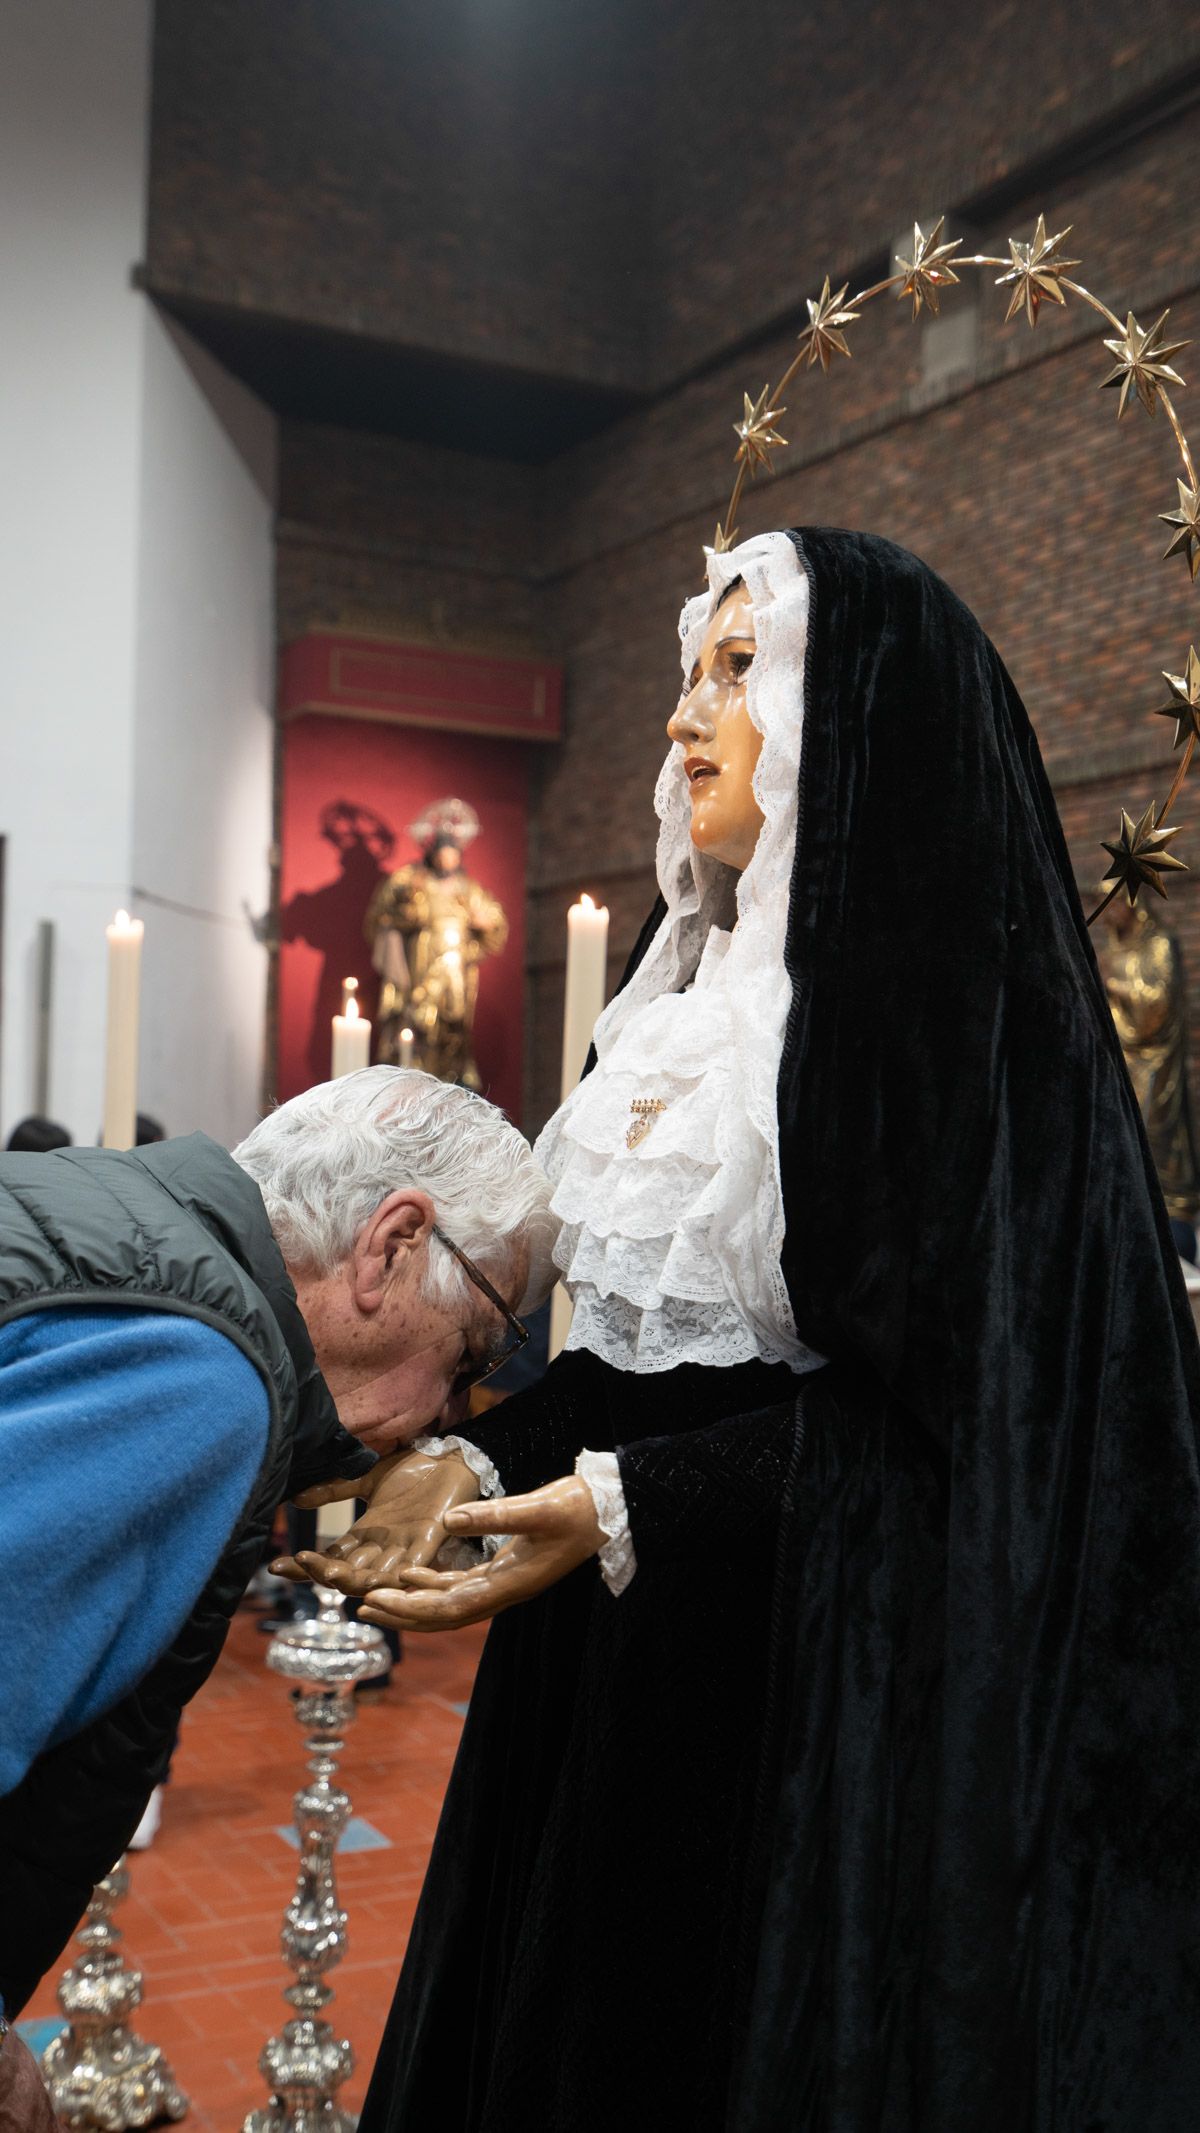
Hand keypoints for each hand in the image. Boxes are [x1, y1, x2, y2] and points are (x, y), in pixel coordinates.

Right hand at [271, 1445, 480, 1593]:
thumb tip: (295, 1497)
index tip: (275, 1566)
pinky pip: (414, 1565)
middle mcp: (384, 1547)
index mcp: (366, 1534)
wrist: (449, 1455)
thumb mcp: (365, 1477)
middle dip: (322, 1572)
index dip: (305, 1565)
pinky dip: (397, 1575)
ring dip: (352, 1579)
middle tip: (301, 1562)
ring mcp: (407, 1546)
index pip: (330, 1557)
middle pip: (347, 1573)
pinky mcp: (431, 1538)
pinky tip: (379, 1582)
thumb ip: (333, 1489)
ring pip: (374, 1576)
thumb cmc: (412, 1469)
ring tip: (329, 1572)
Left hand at [356, 1475, 603, 1632]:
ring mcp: (504, 1582)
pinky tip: (411, 1574)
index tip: (374, 1603)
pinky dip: (433, 1583)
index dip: (410, 1609)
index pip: (450, 1607)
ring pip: (449, 1602)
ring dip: (412, 1601)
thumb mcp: (538, 1507)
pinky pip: (461, 1584)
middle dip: (402, 1613)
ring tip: (375, 1597)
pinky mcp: (505, 1569)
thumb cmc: (578, 1508)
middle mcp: (504, 1591)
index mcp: (510, 1584)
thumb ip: (495, 1515)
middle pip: (444, 1614)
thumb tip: (449, 1521)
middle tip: (361, 1608)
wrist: (607, 1509)